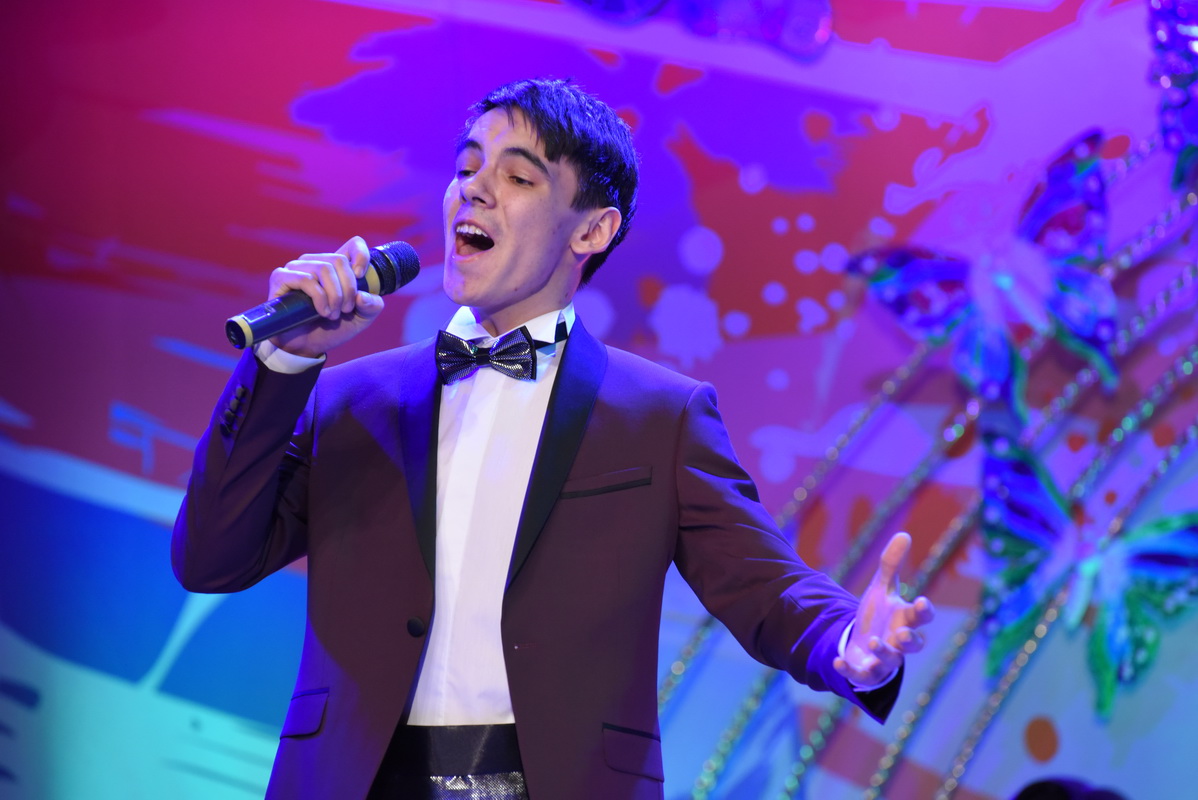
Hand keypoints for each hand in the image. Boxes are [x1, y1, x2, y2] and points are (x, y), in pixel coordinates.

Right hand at [267, 236, 385, 357]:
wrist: (306, 347)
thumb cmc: (332, 329)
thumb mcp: (361, 319)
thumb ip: (372, 306)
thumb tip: (362, 295)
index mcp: (336, 267)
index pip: (353, 244)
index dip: (362, 256)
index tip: (361, 277)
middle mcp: (315, 262)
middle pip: (339, 260)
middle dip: (348, 289)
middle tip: (346, 310)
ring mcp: (296, 268)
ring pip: (323, 269)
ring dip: (334, 295)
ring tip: (332, 315)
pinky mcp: (281, 278)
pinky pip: (305, 279)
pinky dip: (319, 297)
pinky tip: (322, 311)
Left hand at [834, 532, 934, 686]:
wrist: (862, 642)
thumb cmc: (879, 614)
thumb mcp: (881, 587)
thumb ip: (891, 564)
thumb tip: (904, 534)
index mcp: (905, 619)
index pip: (921, 616)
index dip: (924, 610)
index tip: (922, 601)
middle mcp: (899, 642)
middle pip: (913, 645)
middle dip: (910, 640)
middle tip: (901, 634)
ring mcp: (885, 660)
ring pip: (891, 662)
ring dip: (883, 654)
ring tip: (872, 641)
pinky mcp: (867, 673)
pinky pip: (861, 676)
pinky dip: (850, 670)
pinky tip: (837, 661)